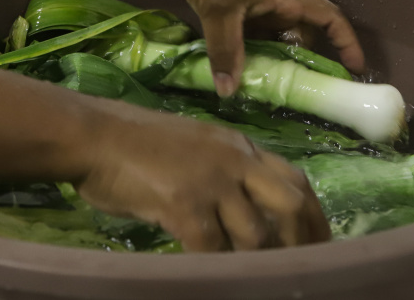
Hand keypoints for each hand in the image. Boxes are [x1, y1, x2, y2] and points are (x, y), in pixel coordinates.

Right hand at [75, 100, 330, 250]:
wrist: (93, 136)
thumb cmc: (134, 141)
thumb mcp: (194, 145)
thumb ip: (224, 170)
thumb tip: (248, 210)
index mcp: (238, 146)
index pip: (294, 179)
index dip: (313, 216)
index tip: (320, 244)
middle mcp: (233, 160)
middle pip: (291, 203)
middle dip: (302, 241)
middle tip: (300, 270)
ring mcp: (210, 182)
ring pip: (256, 234)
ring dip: (256, 261)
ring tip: (249, 276)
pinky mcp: (183, 205)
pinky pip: (212, 249)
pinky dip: (215, 267)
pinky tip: (208, 273)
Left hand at [164, 0, 364, 96]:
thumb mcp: (219, 10)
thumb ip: (226, 51)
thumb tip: (229, 91)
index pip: (329, 18)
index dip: (346, 42)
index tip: (354, 70)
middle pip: (301, 34)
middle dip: (302, 62)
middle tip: (298, 95)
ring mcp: (256, 1)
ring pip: (274, 36)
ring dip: (272, 59)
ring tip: (267, 90)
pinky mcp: (236, 3)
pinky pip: (252, 33)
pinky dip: (250, 51)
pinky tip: (238, 71)